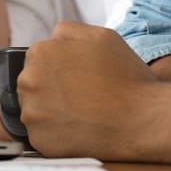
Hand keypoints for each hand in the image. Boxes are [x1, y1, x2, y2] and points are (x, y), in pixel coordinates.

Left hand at [16, 21, 158, 158]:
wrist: (142, 120)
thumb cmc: (125, 77)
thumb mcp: (100, 36)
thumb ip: (68, 30)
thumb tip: (51, 39)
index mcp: (40, 54)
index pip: (38, 58)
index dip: (60, 67)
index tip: (79, 77)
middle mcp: (29, 83)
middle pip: (33, 83)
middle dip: (53, 88)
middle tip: (83, 95)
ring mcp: (32, 114)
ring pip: (36, 109)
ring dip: (53, 110)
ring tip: (83, 112)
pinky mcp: (40, 141)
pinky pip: (43, 134)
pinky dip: (57, 133)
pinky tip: (80, 128)